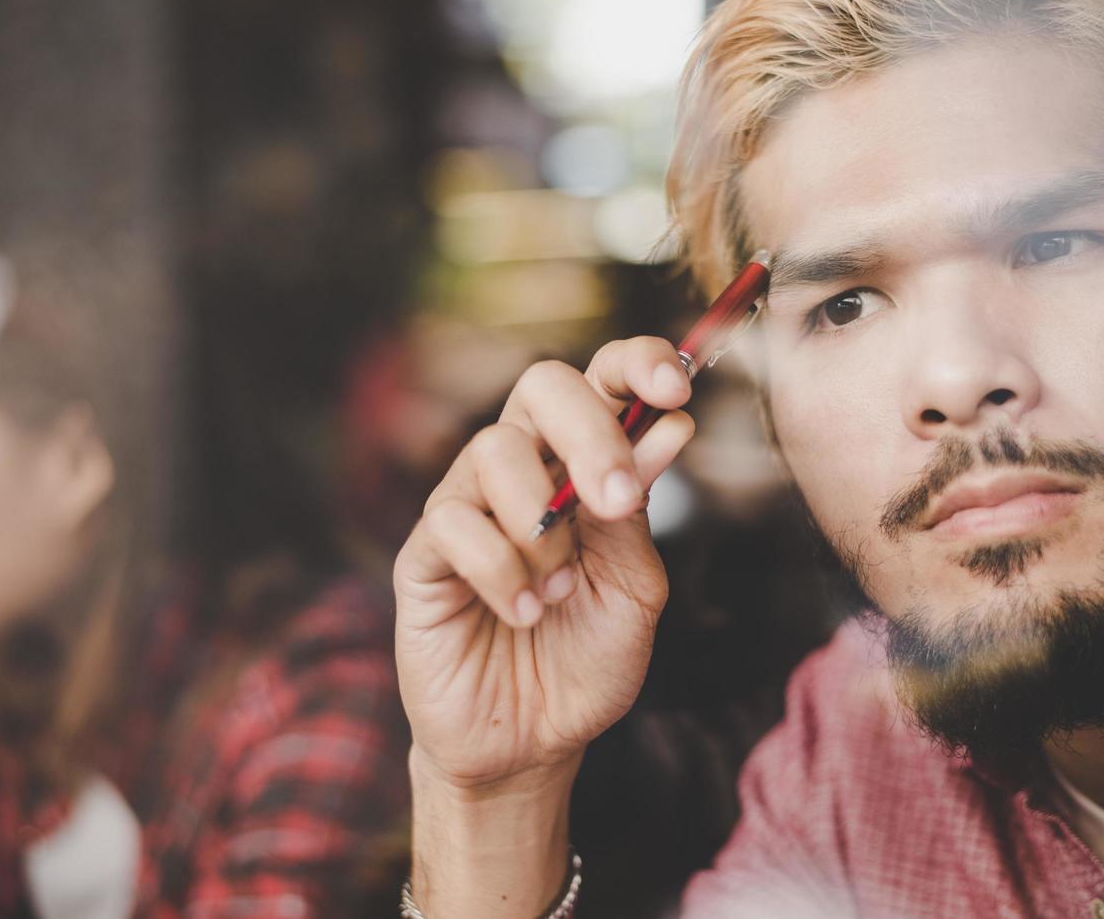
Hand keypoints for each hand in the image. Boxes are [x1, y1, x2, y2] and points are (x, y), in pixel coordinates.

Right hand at [394, 336, 694, 792]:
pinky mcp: (425, 553)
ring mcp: (468, 505)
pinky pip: (454, 522)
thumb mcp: (634, 586)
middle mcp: (523, 470)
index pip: (601, 378)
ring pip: (493, 450)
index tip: (678, 387)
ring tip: (561, 589)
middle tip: (617, 502)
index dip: (637, 362)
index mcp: (581, 465)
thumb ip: (639, 509)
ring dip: (542, 524)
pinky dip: (503, 570)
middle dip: (589, 433)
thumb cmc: (588, 660)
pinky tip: (527, 614)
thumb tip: (671, 423)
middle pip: (540, 385)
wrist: (533, 742)